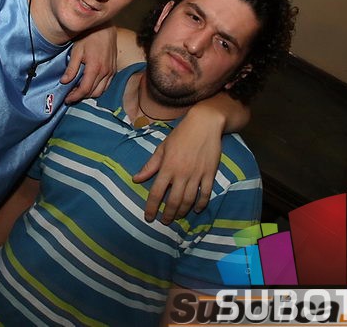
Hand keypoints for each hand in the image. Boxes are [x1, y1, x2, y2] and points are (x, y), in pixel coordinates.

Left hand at [61, 24, 116, 102]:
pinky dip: (98, 88)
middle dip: (80, 96)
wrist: (104, 28)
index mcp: (95, 68)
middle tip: (70, 95)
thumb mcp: (76, 51)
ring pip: (101, 91)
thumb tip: (64, 81)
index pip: (85, 89)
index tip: (67, 99)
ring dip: (89, 94)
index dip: (75, 96)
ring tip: (79, 91)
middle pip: (92, 92)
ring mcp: (111, 71)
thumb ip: (71, 68)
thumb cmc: (89, 37)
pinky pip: (106, 85)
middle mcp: (105, 72)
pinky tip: (89, 85)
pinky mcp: (114, 70)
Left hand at [133, 106, 224, 223]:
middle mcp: (182, 173)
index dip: (152, 207)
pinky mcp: (210, 174)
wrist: (204, 124)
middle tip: (164, 222)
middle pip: (174, 200)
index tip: (149, 217)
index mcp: (167, 167)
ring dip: (182, 212)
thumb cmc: (180, 135)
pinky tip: (196, 210)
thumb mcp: (162, 148)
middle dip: (168, 214)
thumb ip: (150, 166)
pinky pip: (205, 193)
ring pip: (189, 200)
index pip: (157, 192)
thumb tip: (136, 179)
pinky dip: (201, 204)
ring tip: (177, 217)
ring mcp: (197, 174)